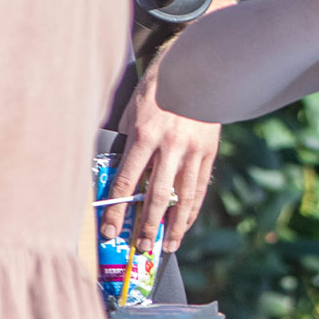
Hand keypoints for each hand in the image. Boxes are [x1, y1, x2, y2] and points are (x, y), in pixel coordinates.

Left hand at [102, 59, 220, 252]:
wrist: (196, 70)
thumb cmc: (156, 90)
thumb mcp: (132, 113)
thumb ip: (127, 144)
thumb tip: (120, 174)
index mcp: (144, 136)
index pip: (126, 183)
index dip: (116, 212)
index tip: (110, 233)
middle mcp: (169, 147)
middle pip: (156, 196)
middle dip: (147, 226)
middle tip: (142, 248)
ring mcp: (192, 151)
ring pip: (182, 197)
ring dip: (174, 225)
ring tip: (168, 246)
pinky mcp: (208, 152)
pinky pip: (199, 187)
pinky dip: (192, 209)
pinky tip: (185, 225)